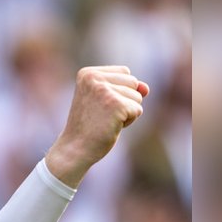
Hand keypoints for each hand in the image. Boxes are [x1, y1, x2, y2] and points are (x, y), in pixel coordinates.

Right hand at [46, 66, 148, 187]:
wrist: (75, 149)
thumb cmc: (89, 126)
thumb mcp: (105, 101)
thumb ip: (127, 88)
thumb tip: (146, 88)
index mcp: (87, 73)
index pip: (124, 72)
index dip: (118, 91)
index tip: (97, 105)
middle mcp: (94, 78)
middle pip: (133, 82)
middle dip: (124, 100)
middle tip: (101, 114)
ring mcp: (105, 91)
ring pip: (137, 97)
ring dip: (126, 112)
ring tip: (105, 120)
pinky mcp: (116, 105)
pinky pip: (138, 110)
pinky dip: (128, 121)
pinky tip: (110, 126)